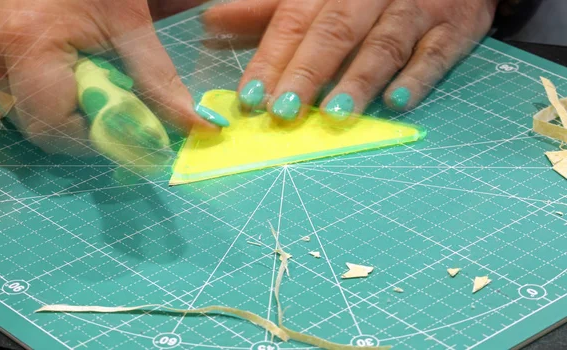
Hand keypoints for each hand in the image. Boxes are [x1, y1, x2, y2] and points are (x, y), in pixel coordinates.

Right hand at [0, 0, 217, 154]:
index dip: (98, 136)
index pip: (56, 126)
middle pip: (43, 129)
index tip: (133, 127)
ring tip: (96, 83)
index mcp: (26, 47)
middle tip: (118, 102)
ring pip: (33, 122)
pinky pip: (26, 106)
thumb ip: (158, 80)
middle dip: (88, 128)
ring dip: (74, 116)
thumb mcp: (130, 24)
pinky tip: (77, 80)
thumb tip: (194, 126)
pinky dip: (58, 104)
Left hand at [203, 0, 498, 118]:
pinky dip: (416, 79)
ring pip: (383, 43)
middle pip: (334, 31)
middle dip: (307, 73)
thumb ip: (267, 7)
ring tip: (334, 115)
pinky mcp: (454, 28)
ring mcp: (416, 7)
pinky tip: (396, 104)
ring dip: (358, 80)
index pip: (292, 20)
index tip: (249, 98)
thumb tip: (213, 20)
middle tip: (283, 113)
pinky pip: (435, 54)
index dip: (269, 58)